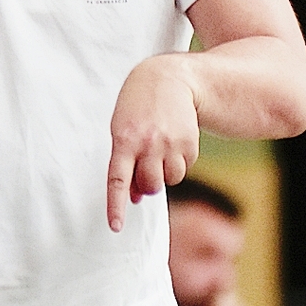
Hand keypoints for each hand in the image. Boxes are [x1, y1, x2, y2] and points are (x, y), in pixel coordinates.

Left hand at [106, 55, 198, 229]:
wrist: (169, 78)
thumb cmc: (137, 107)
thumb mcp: (122, 129)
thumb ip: (125, 163)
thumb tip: (134, 198)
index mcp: (124, 139)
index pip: (117, 179)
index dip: (116, 206)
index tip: (115, 227)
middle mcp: (148, 143)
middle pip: (149, 186)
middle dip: (147, 184)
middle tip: (147, 167)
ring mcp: (171, 143)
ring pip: (170, 180)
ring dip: (166, 172)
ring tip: (161, 149)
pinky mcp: (190, 142)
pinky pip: (185, 167)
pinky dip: (180, 161)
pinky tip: (174, 141)